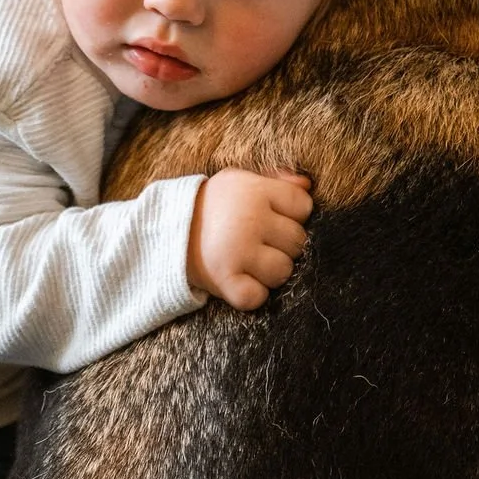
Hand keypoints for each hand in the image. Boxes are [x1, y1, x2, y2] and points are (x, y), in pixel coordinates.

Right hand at [186, 167, 312, 309]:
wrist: (171, 230)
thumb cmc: (216, 204)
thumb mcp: (242, 180)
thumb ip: (277, 181)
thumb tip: (308, 184)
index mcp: (256, 191)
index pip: (303, 206)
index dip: (294, 214)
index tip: (276, 217)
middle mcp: (250, 219)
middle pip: (298, 241)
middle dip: (284, 244)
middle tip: (262, 241)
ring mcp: (238, 251)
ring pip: (283, 271)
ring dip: (271, 271)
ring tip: (253, 261)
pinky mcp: (225, 280)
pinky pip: (258, 297)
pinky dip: (253, 294)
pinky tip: (243, 280)